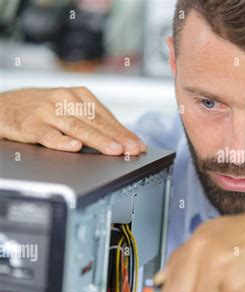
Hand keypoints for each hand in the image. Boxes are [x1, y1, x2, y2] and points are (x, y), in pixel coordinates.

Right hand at [0, 87, 146, 154]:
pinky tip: (74, 146)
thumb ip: (92, 122)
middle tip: (133, 150)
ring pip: (77, 127)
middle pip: (96, 122)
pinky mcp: (30, 124)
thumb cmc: (43, 110)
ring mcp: (48, 111)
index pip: (107, 117)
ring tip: (114, 150)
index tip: (139, 145)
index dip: (124, 132)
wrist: (4, 106)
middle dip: (118, 138)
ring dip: (98, 140)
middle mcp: (65, 99)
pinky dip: (61, 141)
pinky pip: (48, 134)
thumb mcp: (69, 109)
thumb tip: (121, 140)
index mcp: (79, 95)